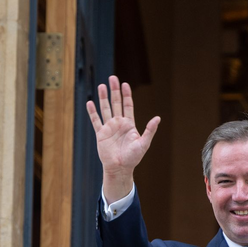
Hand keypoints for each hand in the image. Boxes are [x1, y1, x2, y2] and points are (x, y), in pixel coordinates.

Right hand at [86, 75, 160, 202]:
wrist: (120, 168)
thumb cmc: (133, 158)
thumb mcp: (144, 143)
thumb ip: (150, 130)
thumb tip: (157, 118)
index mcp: (129, 124)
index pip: (128, 105)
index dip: (126, 94)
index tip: (124, 84)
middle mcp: (118, 124)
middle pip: (116, 103)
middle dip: (114, 91)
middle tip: (112, 78)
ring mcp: (109, 128)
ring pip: (105, 109)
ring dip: (103, 98)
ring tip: (101, 86)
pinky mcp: (100, 134)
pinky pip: (96, 121)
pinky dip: (92, 112)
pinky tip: (90, 103)